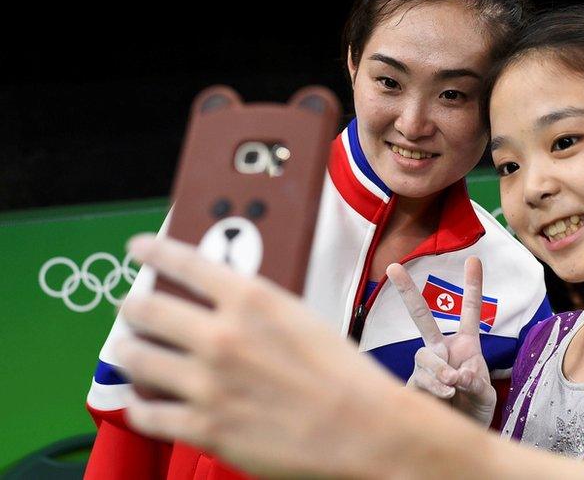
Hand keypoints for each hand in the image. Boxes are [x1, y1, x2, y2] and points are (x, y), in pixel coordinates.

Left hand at [115, 234, 406, 477]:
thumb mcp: (302, 318)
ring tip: (128, 352)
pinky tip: (144, 401)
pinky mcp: (204, 428)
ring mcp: (208, 384)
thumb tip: (224, 305)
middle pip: (145, 309)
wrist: (364, 428)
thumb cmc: (343, 374)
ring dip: (126, 352)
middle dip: (132, 307)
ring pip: (134, 358)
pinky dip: (140, 405)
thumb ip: (257, 308)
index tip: (138, 249)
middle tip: (132, 309)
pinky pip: (147, 413)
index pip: (185, 262)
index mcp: (252, 301)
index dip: (153, 251)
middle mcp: (222, 336)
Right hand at [387, 257, 495, 426]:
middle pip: (421, 317)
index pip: (469, 312)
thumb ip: (477, 382)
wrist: (460, 435)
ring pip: (424, 355)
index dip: (472, 286)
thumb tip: (457, 375)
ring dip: (438, 368)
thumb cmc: (475, 408)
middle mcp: (442, 350)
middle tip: (393, 266)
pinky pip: (419, 379)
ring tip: (452, 386)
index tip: (474, 258)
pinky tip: (446, 396)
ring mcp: (426, 367)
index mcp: (465, 344)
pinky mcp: (414, 385)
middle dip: (407, 291)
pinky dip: (434, 386)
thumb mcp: (486, 394)